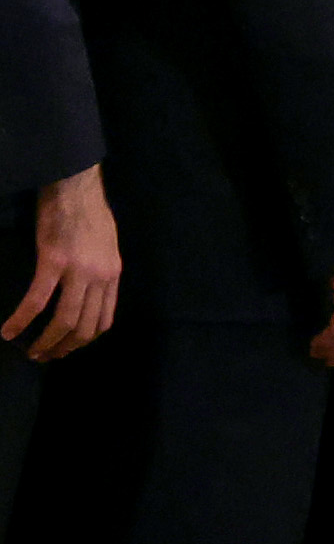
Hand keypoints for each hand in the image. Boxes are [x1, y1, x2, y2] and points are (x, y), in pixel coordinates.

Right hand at [4, 164, 118, 360]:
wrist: (76, 187)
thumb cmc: (88, 213)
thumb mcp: (107, 246)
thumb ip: (101, 270)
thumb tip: (90, 290)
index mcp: (112, 274)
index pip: (104, 319)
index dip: (85, 339)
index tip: (68, 348)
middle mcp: (100, 277)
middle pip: (84, 326)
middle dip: (64, 347)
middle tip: (45, 356)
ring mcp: (78, 270)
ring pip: (64, 320)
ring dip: (46, 341)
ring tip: (31, 352)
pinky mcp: (53, 261)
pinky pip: (37, 300)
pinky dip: (22, 320)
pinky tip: (8, 331)